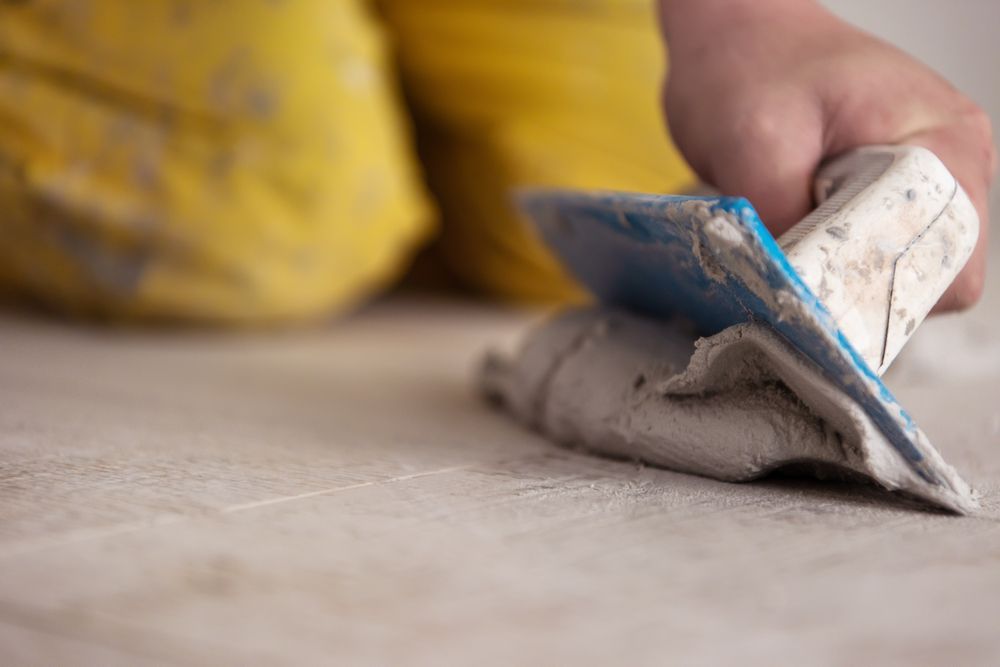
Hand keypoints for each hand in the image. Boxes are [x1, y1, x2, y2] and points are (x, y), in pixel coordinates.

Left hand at [659, 0, 994, 310]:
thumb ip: (783, 221)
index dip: (881, 294)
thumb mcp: (754, 141)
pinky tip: (793, 234)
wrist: (733, 36)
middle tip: (795, 263)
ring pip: (897, 277)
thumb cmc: (748, 66)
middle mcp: (951, 165)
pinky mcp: (886, 196)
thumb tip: (795, 294)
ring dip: (840, 278)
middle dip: (859, 290)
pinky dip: (830, 264)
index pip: (947, 265)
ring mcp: (921, 182)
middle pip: (929, 281)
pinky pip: (870, 258)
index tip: (819, 289)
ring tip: (789, 235)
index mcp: (944, 142)